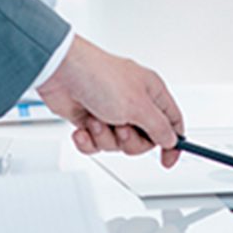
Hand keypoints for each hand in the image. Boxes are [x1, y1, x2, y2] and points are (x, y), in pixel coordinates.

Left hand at [37, 36, 184, 166]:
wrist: (60, 73)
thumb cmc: (99, 77)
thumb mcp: (138, 106)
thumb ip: (159, 128)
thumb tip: (171, 140)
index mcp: (151, 93)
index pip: (172, 122)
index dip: (173, 143)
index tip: (168, 160)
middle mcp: (133, 103)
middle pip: (144, 140)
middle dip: (129, 141)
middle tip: (121, 129)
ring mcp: (111, 112)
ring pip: (117, 144)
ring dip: (105, 137)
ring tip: (96, 121)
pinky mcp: (91, 120)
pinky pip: (96, 143)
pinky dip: (88, 140)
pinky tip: (83, 129)